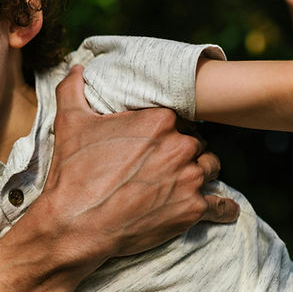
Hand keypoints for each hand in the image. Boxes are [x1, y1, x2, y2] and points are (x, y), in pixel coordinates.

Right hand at [38, 66, 236, 261]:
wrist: (76, 223)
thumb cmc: (73, 173)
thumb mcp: (69, 123)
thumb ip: (73, 89)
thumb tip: (77, 68)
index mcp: (159, 120)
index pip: (179, 119)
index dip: (168, 130)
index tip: (154, 143)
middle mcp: (180, 146)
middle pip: (196, 143)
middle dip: (183, 152)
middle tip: (162, 166)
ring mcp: (189, 178)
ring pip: (210, 168)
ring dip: (201, 174)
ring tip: (183, 183)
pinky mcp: (192, 209)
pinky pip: (222, 207)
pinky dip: (223, 209)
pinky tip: (222, 209)